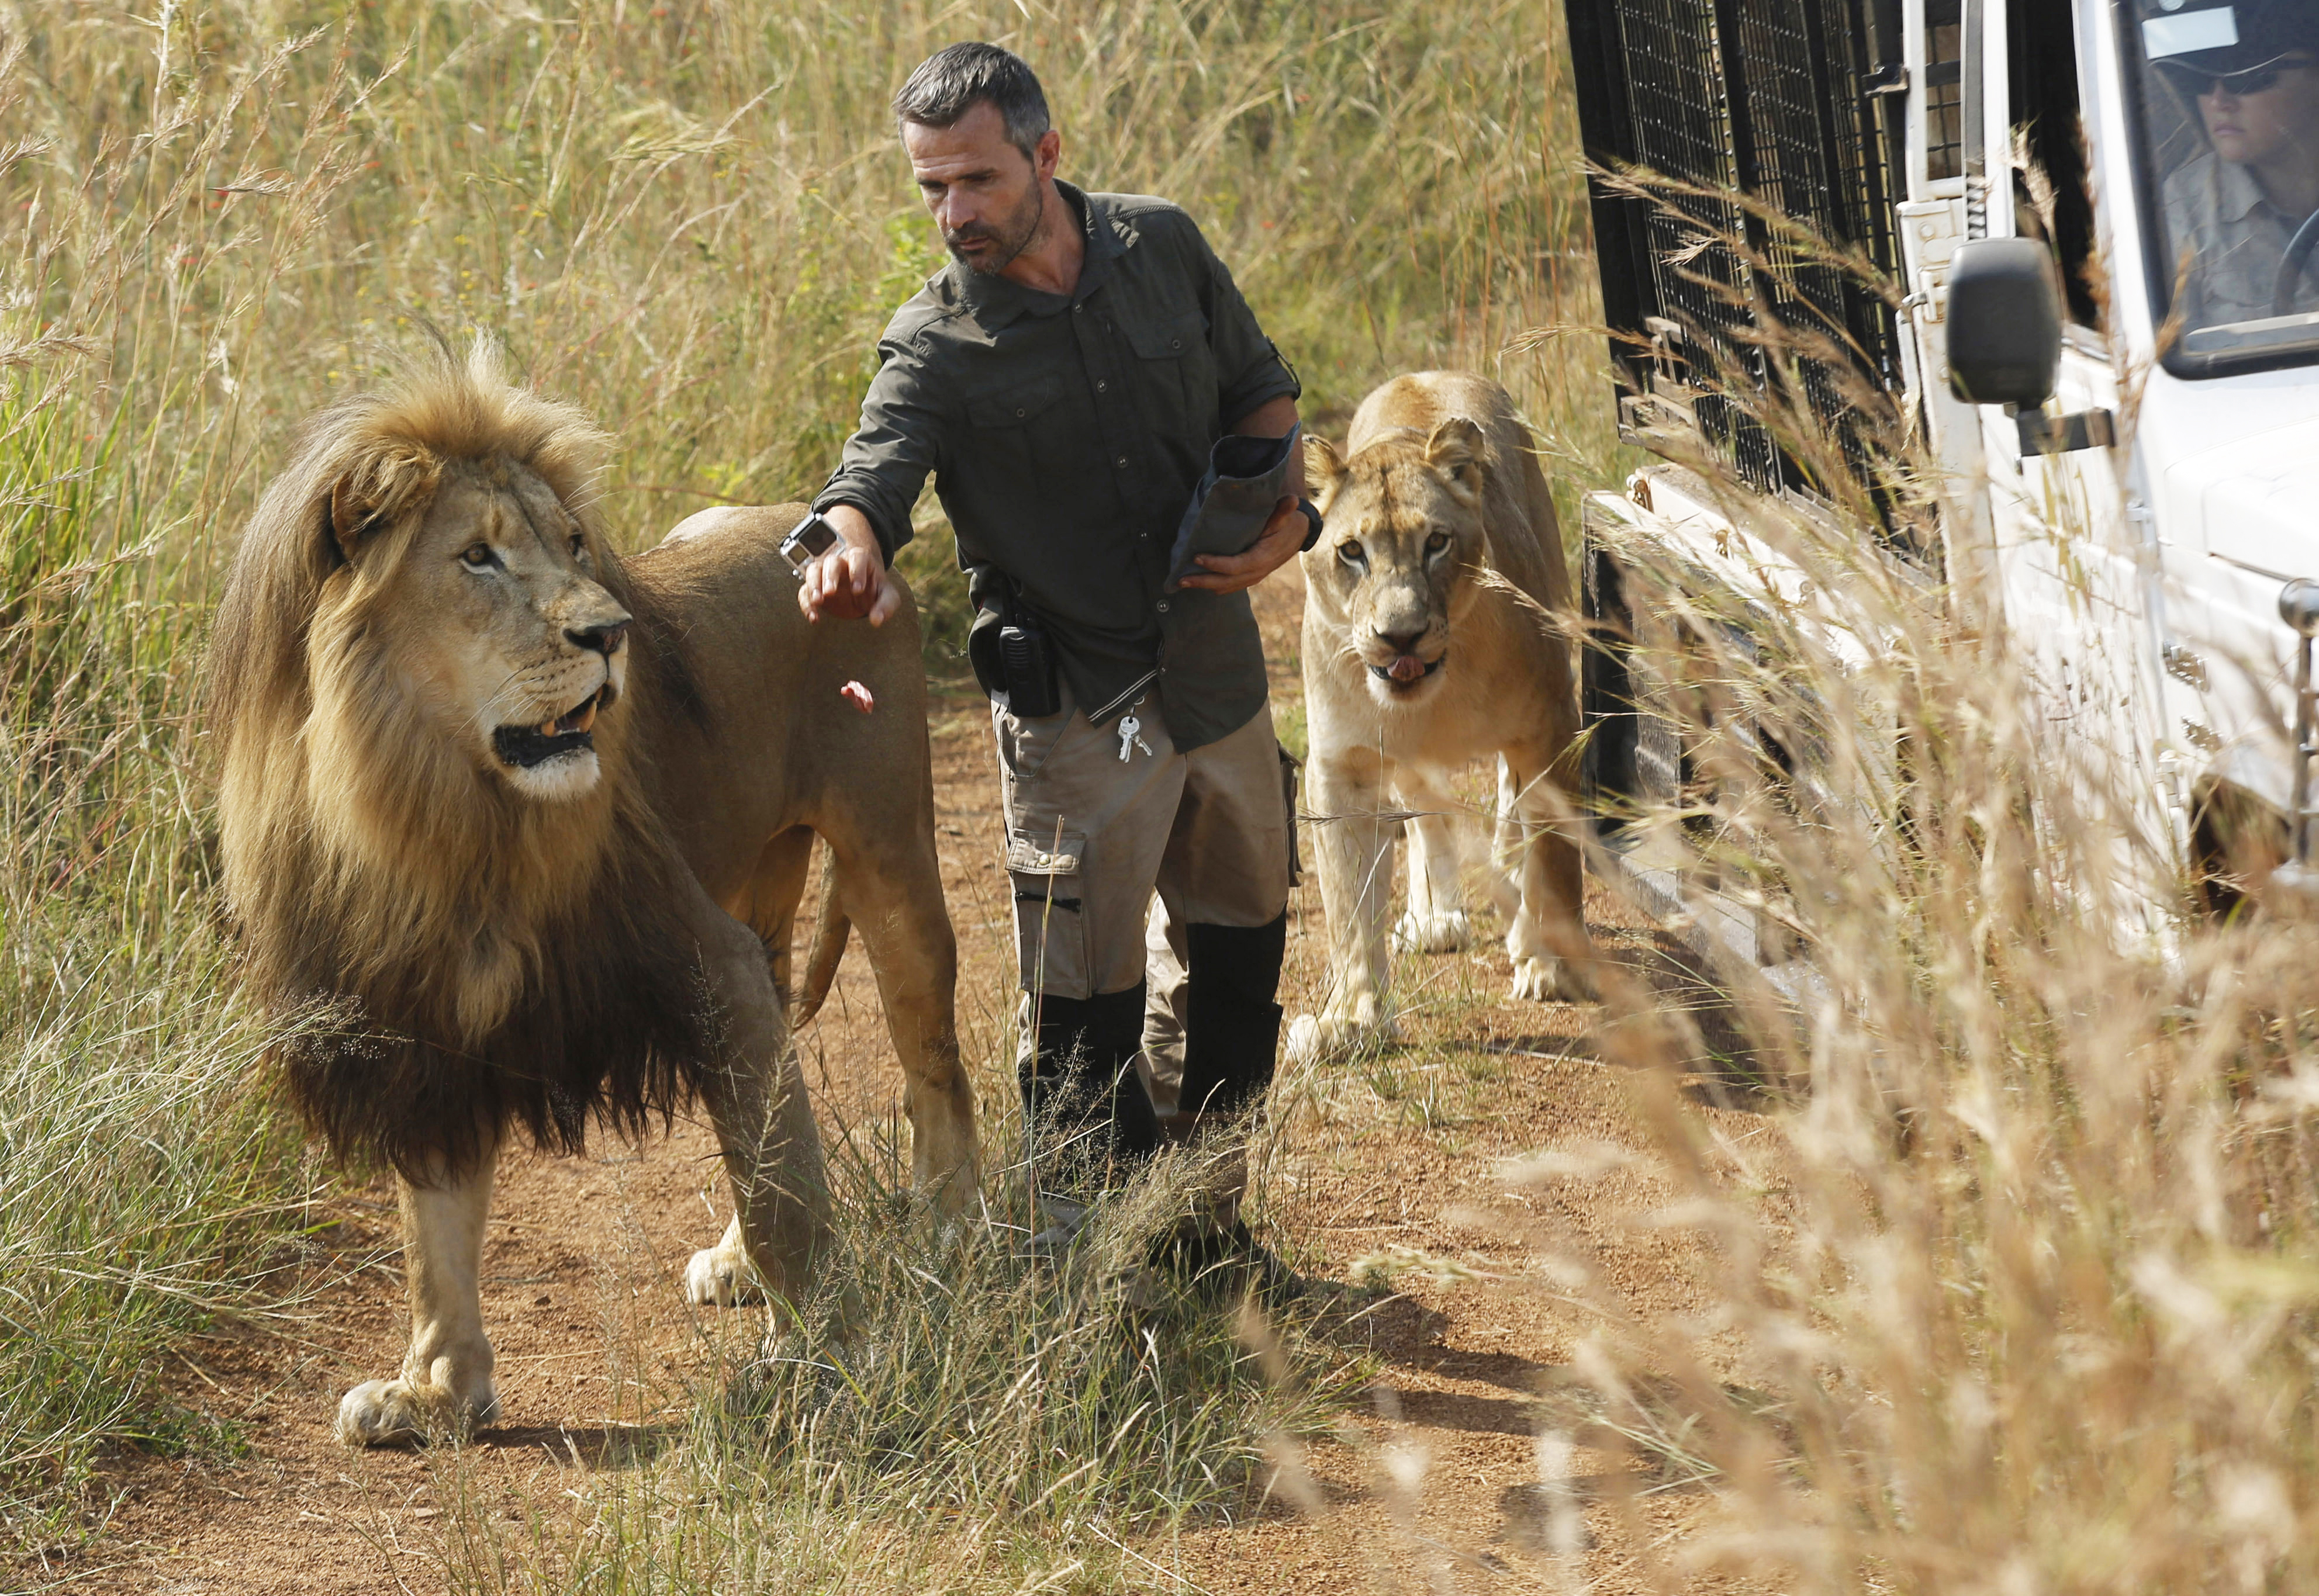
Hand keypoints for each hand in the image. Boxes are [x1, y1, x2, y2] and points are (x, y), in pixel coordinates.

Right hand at [796, 514, 899, 624]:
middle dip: (830, 576)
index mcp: (860, 560)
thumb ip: (886, 605)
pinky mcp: (815, 588)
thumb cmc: (874, 589)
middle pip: (831, 561)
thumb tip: (877, 620)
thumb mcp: (886, 596)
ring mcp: (825, 574)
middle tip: (830, 592)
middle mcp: (841, 564)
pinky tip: (814, 617)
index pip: (858, 556)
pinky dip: (807, 604)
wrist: (862, 592)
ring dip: (813, 585)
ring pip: (814, 570)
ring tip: (818, 601)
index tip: (858, 590)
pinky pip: (805, 592)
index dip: (857, 571)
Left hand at [1177, 495, 1303, 594]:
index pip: (1234, 566)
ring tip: (1183, 582)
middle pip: (1225, 582)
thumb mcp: (1284, 517)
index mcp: (1261, 559)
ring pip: (1225, 586)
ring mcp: (1253, 577)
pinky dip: (1214, 584)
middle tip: (1180, 580)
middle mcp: (1256, 572)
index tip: (1196, 558)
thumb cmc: (1287, 525)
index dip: (1215, 564)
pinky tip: (1199, 581)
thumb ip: (1283, 511)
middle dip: (1202, 581)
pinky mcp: (1249, 577)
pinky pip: (1230, 586)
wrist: (1297, 536)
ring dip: (1204, 585)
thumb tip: (1292, 500)